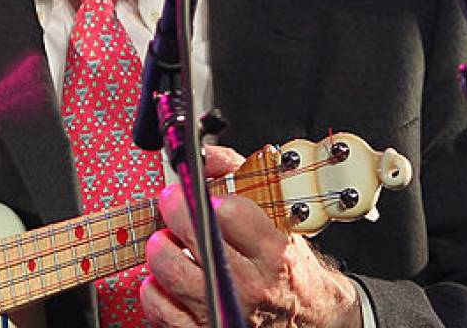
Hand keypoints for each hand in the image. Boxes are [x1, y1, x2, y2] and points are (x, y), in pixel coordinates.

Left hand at [140, 145, 362, 327]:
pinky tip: (165, 278)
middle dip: (175, 209)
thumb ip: (241, 177)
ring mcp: (226, 312)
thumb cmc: (289, 267)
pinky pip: (160, 308)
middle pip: (195, 236)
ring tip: (169, 242)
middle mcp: (252, 285)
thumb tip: (204, 155)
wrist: (312, 318)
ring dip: (161, 249)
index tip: (200, 193)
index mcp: (274, 252)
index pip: (229, 211)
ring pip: (169, 270)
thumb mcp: (279, 218)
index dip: (207, 196)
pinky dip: (154, 288)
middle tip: (173, 203)